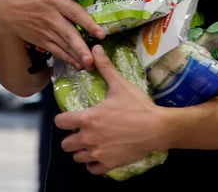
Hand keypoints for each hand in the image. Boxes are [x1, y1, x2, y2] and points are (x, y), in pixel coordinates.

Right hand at [0, 0, 105, 69]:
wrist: (2, 7)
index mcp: (53, 0)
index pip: (73, 13)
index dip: (87, 23)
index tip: (99, 32)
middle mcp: (50, 18)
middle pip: (68, 34)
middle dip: (80, 47)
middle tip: (93, 58)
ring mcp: (45, 31)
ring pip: (63, 45)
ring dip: (76, 56)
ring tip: (88, 65)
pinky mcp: (40, 40)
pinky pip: (56, 51)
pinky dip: (66, 58)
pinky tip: (77, 64)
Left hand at [55, 45, 164, 175]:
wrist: (157, 128)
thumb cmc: (138, 107)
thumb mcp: (120, 85)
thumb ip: (105, 67)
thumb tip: (95, 48)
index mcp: (87, 118)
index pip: (60, 122)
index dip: (63, 119)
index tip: (70, 118)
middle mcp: (88, 138)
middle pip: (66, 144)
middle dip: (72, 137)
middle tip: (83, 131)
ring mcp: (97, 153)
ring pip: (77, 157)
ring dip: (82, 150)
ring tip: (92, 142)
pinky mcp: (108, 164)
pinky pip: (91, 169)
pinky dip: (93, 163)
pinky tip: (101, 154)